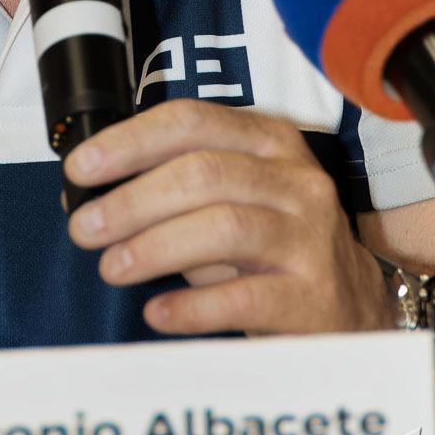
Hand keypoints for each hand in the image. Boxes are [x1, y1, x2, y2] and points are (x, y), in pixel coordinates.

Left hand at [64, 99, 393, 335]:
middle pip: (202, 173)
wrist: (352, 307)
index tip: (82, 168)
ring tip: (112, 267)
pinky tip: (159, 312)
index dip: (130, 141)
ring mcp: (310, 236)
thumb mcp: (233, 200)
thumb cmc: (273, 247)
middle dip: (132, 199)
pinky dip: (193, 305)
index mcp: (269, 141)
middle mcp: (296, 180)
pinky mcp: (313, 295)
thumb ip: (173, 190)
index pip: (191, 122)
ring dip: (155, 246)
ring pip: (224, 227)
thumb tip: (89, 195)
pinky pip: (245, 296)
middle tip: (85, 228)